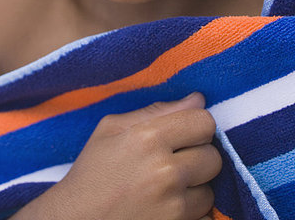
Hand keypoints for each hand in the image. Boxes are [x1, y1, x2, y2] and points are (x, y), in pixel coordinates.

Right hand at [18, 92, 220, 219]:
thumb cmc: (92, 171)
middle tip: (174, 161)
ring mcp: (173, 207)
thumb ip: (157, 111)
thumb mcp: (112, 128)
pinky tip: (168, 207)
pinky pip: (206, 218)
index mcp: (149, 138)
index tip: (183, 133)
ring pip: (211, 191)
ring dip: (194, 189)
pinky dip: (192, 213)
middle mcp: (166, 172)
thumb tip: (198, 99)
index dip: (195, 126)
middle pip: (213, 157)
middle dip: (198, 157)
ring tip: (166, 188)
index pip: (204, 122)